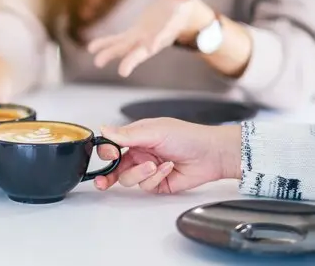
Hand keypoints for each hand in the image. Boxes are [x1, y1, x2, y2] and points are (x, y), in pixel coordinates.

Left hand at [88, 0, 213, 76]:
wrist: (179, 11)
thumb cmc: (183, 1)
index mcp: (167, 27)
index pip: (162, 35)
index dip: (156, 40)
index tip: (151, 48)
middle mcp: (154, 37)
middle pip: (142, 50)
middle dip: (132, 60)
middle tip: (123, 72)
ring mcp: (142, 38)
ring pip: (126, 48)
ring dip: (111, 54)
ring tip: (97, 62)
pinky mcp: (134, 34)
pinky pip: (118, 40)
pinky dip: (105, 43)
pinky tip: (92, 48)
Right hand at [94, 118, 240, 193]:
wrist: (212, 154)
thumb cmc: (188, 136)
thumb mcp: (155, 131)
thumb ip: (127, 134)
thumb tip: (104, 129)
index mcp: (135, 137)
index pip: (111, 145)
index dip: (106, 152)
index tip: (110, 154)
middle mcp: (139, 153)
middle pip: (115, 167)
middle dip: (108, 175)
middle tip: (103, 181)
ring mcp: (147, 169)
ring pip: (129, 179)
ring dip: (140, 173)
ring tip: (155, 165)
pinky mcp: (157, 183)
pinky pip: (145, 186)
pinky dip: (156, 178)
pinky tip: (168, 168)